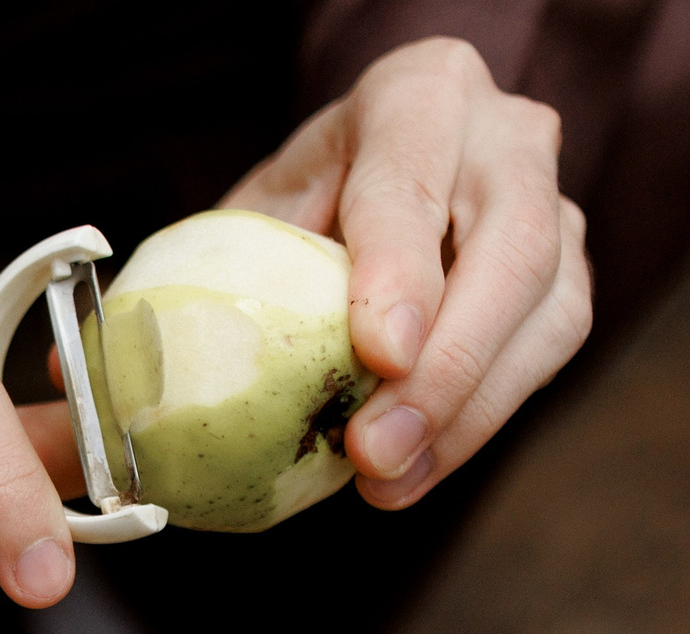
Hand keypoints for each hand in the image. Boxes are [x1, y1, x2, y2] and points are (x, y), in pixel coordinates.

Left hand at [223, 37, 591, 508]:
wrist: (377, 180)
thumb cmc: (312, 199)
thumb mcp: (257, 212)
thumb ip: (219, 273)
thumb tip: (120, 375)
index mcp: (419, 96)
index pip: (413, 179)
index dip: (402, 270)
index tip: (380, 353)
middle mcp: (506, 138)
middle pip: (512, 249)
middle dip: (447, 366)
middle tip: (375, 451)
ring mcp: (556, 207)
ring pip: (549, 310)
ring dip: (467, 413)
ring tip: (387, 481)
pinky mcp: (569, 278)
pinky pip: (547, 355)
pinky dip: (478, 425)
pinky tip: (415, 472)